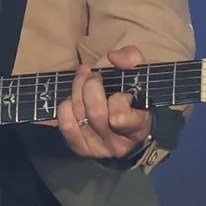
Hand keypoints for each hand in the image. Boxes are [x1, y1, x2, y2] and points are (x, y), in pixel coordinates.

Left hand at [58, 43, 153, 164]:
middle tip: (94, 76)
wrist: (126, 127)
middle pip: (96, 113)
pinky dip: (65, 107)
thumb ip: (132, 59)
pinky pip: (66, 125)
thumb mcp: (140, 75)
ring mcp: (97, 148)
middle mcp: (117, 143)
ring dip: (77, 92)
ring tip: (83, 80)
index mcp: (138, 128)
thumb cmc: (134, 98)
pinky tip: (72, 98)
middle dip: (91, 86)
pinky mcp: (80, 148)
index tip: (121, 91)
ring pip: (79, 115)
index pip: (121, 117)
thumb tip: (112, 57)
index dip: (119, 99)